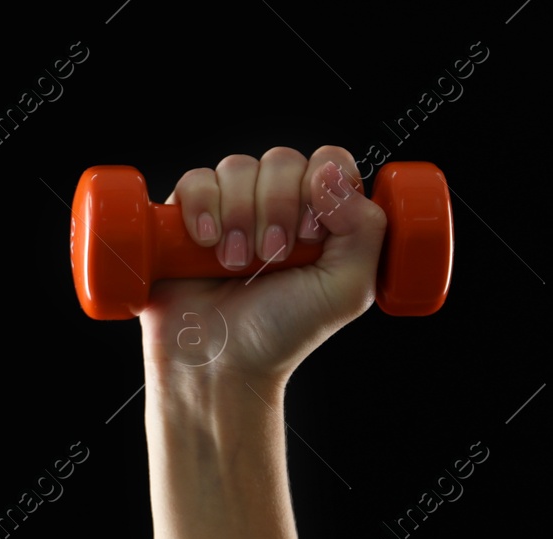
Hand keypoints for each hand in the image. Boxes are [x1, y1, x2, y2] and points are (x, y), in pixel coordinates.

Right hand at [141, 146, 386, 391]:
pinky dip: (201, 206)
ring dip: (240, 215)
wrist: (219, 363)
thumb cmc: (281, 334)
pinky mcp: (187, 217)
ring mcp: (231, 210)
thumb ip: (366, 229)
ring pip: (238, 167)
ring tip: (236, 264)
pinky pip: (195, 180)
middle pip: (282, 160)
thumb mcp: (346, 290)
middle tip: (272, 257)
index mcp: (320, 218)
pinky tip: (206, 242)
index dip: (320, 188)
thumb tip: (330, 175)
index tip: (310, 236)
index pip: (328, 163)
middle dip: (278, 208)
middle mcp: (276, 208)